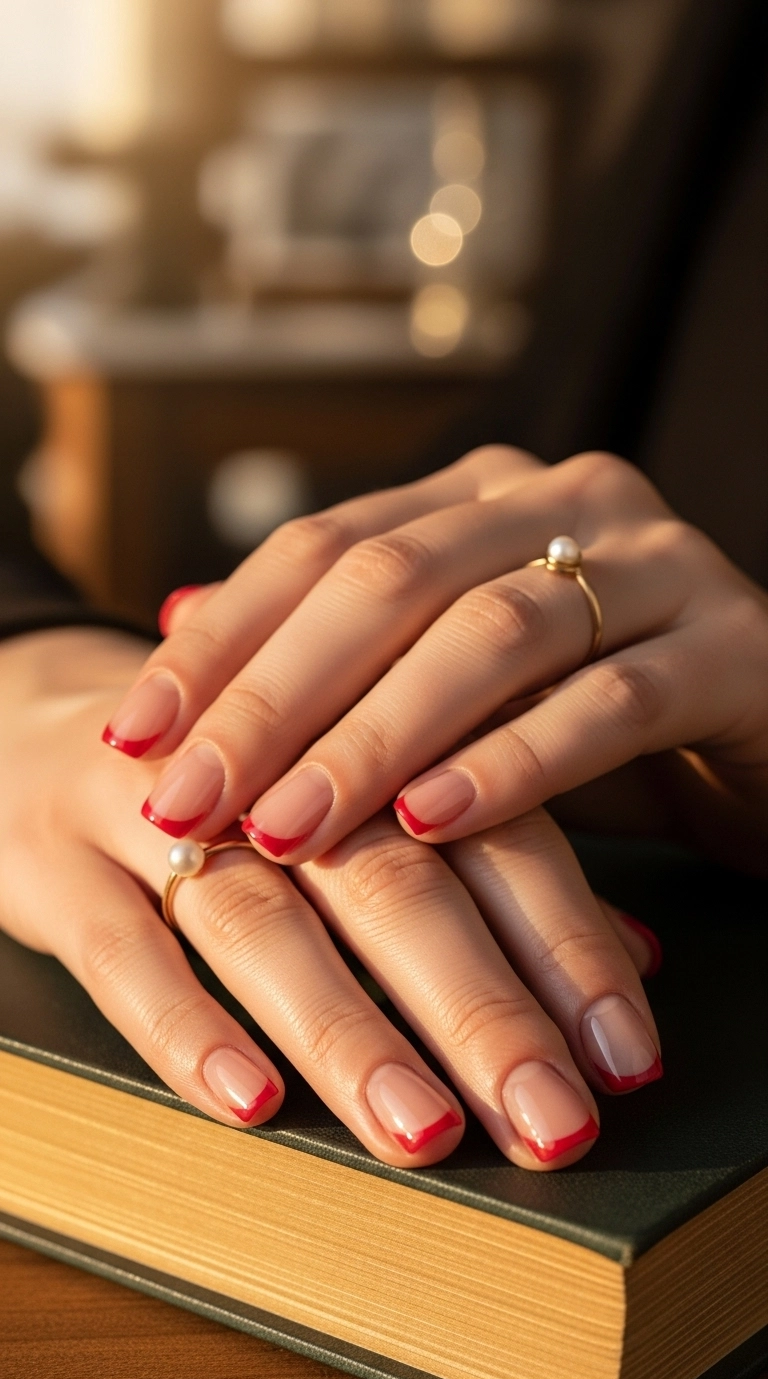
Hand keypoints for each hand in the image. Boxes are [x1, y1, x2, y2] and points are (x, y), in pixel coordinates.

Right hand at [0, 628, 661, 1171]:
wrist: (43, 719)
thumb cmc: (245, 780)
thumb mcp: (366, 799)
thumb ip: (495, 864)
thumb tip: (637, 954)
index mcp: (366, 730)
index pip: (487, 829)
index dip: (563, 941)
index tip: (623, 1054)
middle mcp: (267, 761)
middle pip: (387, 877)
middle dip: (475, 1006)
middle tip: (549, 1120)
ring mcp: (153, 807)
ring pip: (260, 918)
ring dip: (344, 1028)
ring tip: (421, 1130)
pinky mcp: (55, 858)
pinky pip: (120, 951)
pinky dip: (186, 1027)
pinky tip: (250, 1101)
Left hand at [102, 448, 767, 873]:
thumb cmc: (601, 723)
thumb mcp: (460, 689)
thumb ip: (340, 653)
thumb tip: (175, 624)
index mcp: (486, 497)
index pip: (324, 547)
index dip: (223, 640)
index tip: (133, 730)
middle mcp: (567, 501)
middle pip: (390, 582)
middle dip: (275, 698)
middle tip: (189, 795)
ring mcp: (660, 563)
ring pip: (491, 636)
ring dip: (375, 737)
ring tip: (289, 824)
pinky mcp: (736, 648)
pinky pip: (609, 701)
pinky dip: (514, 764)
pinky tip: (433, 820)